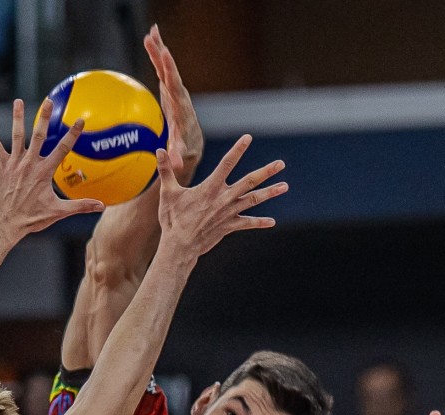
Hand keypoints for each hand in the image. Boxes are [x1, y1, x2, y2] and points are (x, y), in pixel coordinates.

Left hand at [0, 99, 103, 239]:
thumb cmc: (32, 219)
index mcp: (44, 172)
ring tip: (18, 101)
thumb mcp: (58, 212)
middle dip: (44, 117)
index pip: (62, 149)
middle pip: (39, 135)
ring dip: (17, 118)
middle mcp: (29, 164)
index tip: (80, 120)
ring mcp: (14, 164)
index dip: (72, 134)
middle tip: (49, 101)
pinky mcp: (1, 167)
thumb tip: (101, 206)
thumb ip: (80, 205)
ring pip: (17, 136)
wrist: (5, 225)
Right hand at [144, 24, 203, 184]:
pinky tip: (150, 41)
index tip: (165, 54)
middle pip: (169, 72)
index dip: (170, 71)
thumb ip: (177, 156)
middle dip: (162, 55)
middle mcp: (179, 96)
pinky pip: (161, 70)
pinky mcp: (168, 90)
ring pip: (165, 68)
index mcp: (181, 108)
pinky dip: (156, 56)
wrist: (191, 145)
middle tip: (154, 35)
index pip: (175, 87)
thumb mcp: (181, 154)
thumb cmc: (185, 151)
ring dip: (158, 50)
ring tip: (151, 32)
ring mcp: (174, 91)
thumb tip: (174, 163)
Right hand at [154, 134, 285, 260]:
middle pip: (250, 181)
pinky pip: (248, 223)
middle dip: (266, 172)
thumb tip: (159, 150)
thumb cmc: (173, 219)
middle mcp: (224, 198)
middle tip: (281, 164)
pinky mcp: (229, 226)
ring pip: (254, 200)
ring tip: (285, 186)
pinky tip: (272, 221)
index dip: (238, 149)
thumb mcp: (168, 193)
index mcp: (210, 187)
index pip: (227, 163)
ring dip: (270, 193)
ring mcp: (229, 213)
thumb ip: (166, 170)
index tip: (248, 137)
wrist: (180, 246)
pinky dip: (260, 222)